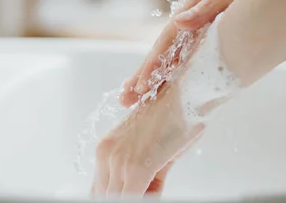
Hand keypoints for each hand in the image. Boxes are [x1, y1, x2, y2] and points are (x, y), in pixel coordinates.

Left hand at [91, 79, 204, 197]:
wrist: (185, 93)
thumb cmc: (173, 117)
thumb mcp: (152, 150)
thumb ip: (144, 177)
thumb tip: (144, 196)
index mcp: (104, 148)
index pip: (100, 190)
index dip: (118, 197)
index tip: (137, 194)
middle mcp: (105, 153)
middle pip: (104, 195)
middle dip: (127, 198)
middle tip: (148, 193)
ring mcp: (119, 160)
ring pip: (117, 198)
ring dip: (138, 198)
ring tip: (154, 190)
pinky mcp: (137, 167)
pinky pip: (134, 199)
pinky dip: (147, 199)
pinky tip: (156, 193)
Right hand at [119, 0, 276, 106]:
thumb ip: (210, 2)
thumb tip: (179, 23)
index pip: (169, 36)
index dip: (153, 63)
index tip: (139, 86)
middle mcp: (195, 8)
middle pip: (166, 45)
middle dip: (146, 73)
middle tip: (126, 99)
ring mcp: (203, 16)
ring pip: (176, 48)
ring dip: (156, 71)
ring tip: (136, 94)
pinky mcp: (214, 23)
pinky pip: (191, 48)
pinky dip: (176, 65)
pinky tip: (166, 78)